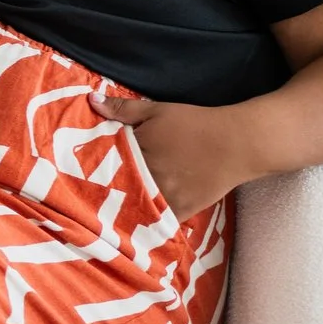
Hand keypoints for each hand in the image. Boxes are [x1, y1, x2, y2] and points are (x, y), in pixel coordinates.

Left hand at [94, 95, 254, 218]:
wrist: (237, 143)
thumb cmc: (196, 123)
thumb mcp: (157, 110)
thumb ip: (123, 109)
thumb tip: (91, 101)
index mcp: (137, 153)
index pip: (106, 164)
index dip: (96, 167)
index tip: (85, 172)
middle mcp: (148, 178)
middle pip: (118, 187)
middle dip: (108, 189)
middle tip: (93, 193)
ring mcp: (165, 197)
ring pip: (135, 207)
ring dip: (125, 207)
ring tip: (113, 208)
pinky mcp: (182, 210)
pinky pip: (158, 221)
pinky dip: (149, 222)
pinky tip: (138, 223)